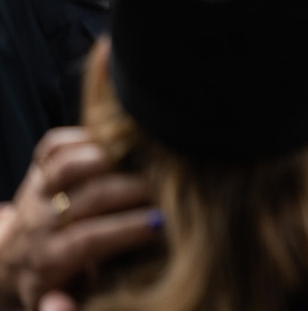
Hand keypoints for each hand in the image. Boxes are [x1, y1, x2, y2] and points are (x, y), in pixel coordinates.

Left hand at [0, 128, 159, 310]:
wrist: (14, 259)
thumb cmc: (56, 281)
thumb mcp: (65, 300)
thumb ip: (70, 307)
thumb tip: (62, 303)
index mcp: (48, 260)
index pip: (87, 241)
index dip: (126, 230)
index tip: (161, 224)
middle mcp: (39, 224)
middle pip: (86, 199)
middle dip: (131, 190)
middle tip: (168, 187)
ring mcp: (37, 192)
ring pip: (66, 166)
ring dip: (106, 158)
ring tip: (143, 158)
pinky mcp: (37, 170)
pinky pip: (54, 145)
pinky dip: (83, 137)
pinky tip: (113, 142)